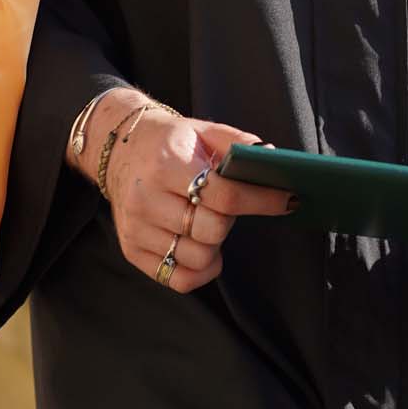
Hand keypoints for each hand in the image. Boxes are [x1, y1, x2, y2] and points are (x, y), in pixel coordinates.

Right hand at [82, 94, 292, 293]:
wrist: (120, 149)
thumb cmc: (169, 141)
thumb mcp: (203, 130)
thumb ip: (239, 143)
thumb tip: (274, 162)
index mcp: (166, 164)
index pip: (223, 194)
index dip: (262, 200)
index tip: (287, 199)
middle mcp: (146, 199)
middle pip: (211, 230)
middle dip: (232, 220)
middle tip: (230, 206)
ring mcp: (137, 228)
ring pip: (197, 258)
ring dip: (215, 244)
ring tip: (211, 222)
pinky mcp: (132, 250)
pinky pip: (178, 279)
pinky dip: (201, 269)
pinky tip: (204, 247)